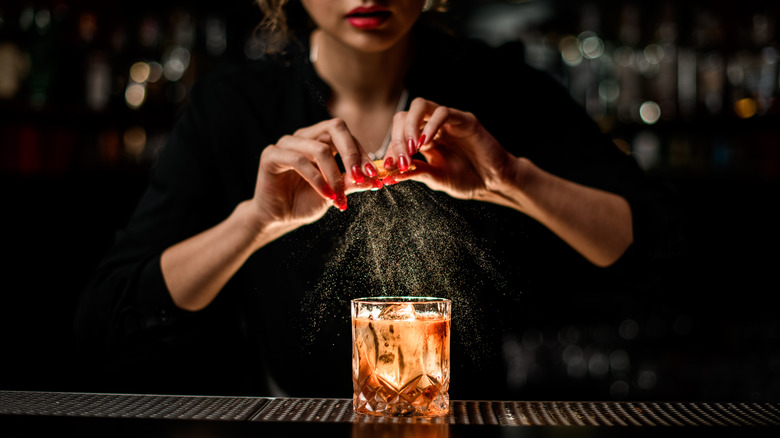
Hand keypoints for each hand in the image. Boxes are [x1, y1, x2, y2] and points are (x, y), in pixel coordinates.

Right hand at [253, 118, 381, 228]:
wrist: (279, 218)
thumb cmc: (305, 201)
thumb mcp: (335, 192)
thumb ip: (352, 182)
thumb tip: (375, 179)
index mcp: (320, 139)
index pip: (346, 134)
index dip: (361, 152)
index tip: (373, 174)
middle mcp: (304, 136)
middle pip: (335, 127)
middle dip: (352, 153)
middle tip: (361, 176)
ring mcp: (286, 143)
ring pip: (319, 148)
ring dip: (334, 174)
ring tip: (338, 196)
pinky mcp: (271, 155)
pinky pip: (299, 161)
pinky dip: (316, 179)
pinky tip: (325, 194)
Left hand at [381, 98, 515, 200]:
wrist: (493, 182)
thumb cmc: (467, 180)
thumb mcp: (436, 178)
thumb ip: (415, 172)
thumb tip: (389, 175)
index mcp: (423, 140)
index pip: (398, 134)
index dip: (390, 148)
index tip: (388, 166)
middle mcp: (432, 127)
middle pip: (404, 116)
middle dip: (397, 138)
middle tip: (400, 159)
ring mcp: (447, 121)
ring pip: (420, 106)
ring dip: (410, 126)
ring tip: (410, 148)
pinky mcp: (463, 120)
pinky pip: (442, 113)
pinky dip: (431, 125)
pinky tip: (426, 143)